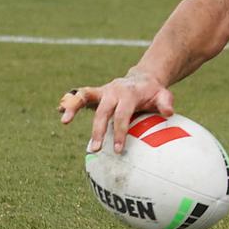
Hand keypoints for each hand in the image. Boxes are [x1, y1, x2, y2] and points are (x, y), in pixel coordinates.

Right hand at [57, 71, 174, 153]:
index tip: (119, 149)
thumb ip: (165, 102)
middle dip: (97, 130)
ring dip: (73, 107)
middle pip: (102, 111)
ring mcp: (102, 91)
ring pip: (85, 96)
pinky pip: (80, 96)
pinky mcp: (95, 93)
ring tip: (64, 122)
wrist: (143, 78)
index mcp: (129, 94)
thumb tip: (169, 113)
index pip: (123, 115)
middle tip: (94, 149)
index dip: (121, 132)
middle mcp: (113, 91)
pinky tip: (59, 110)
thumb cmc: (153, 92)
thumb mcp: (163, 95)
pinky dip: (69, 101)